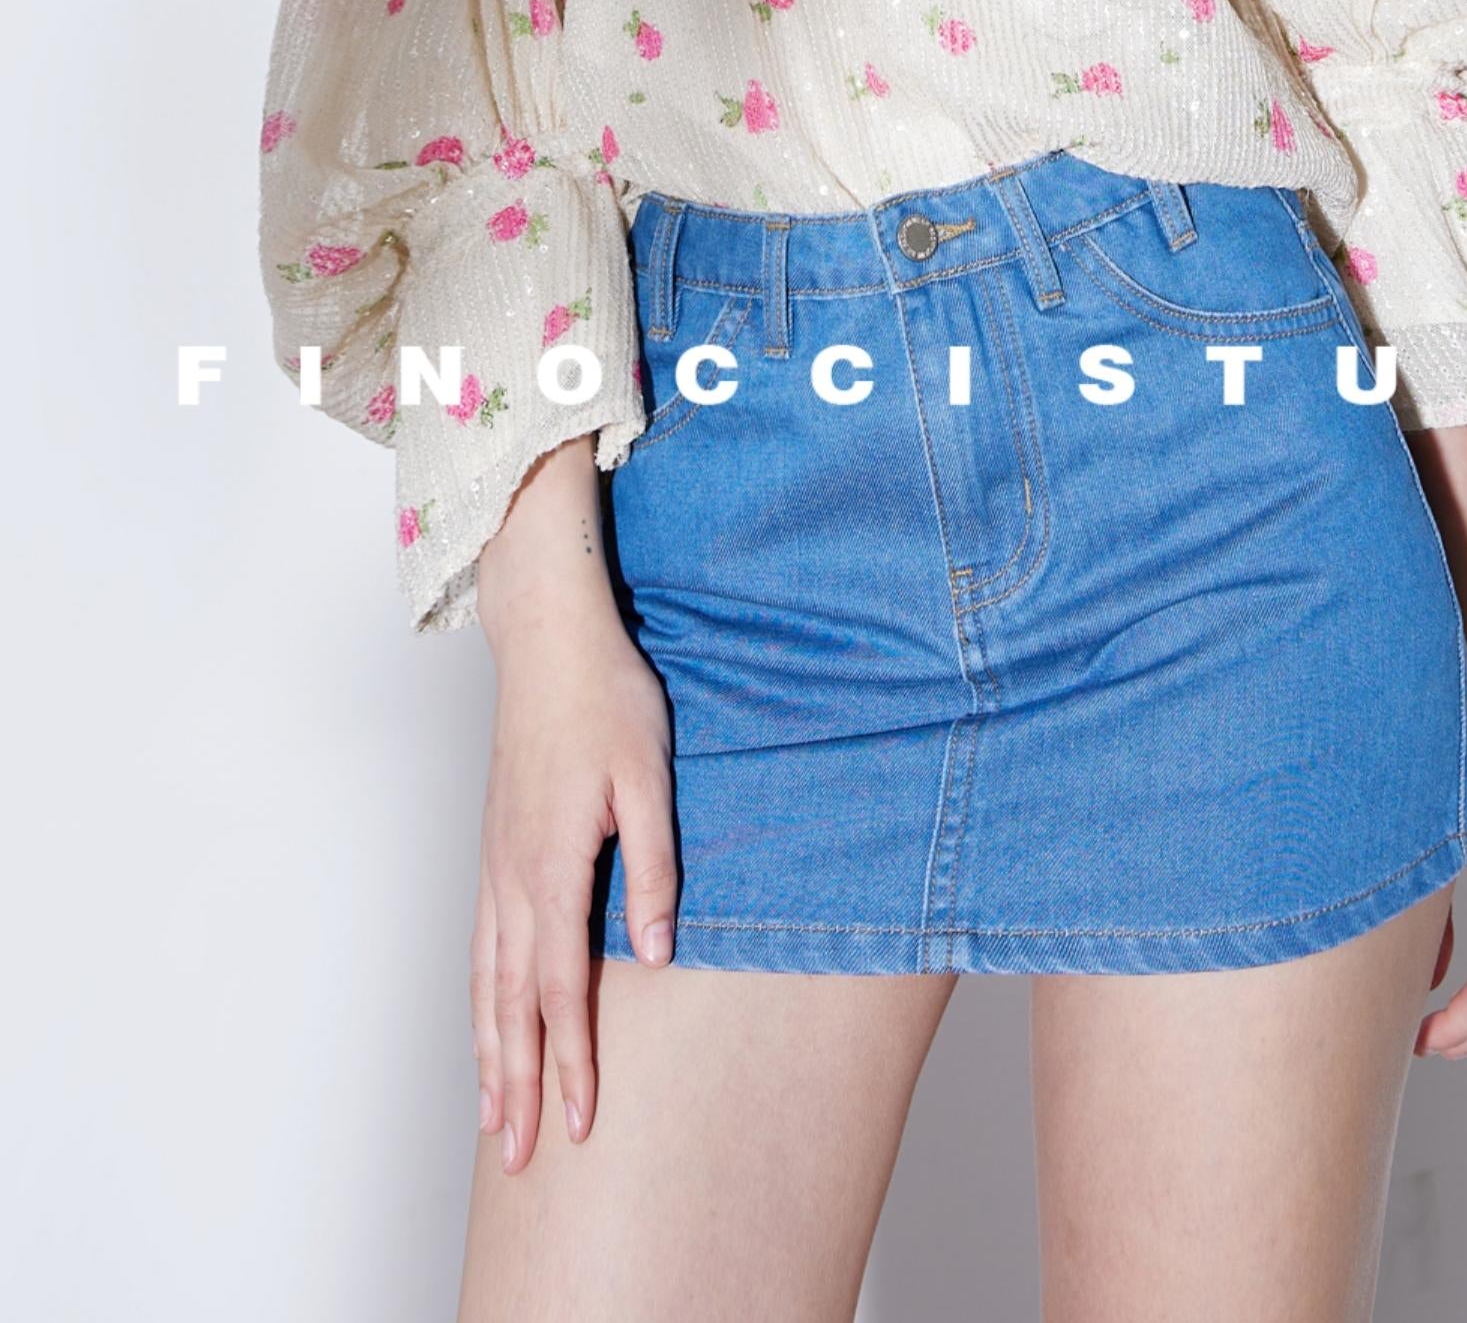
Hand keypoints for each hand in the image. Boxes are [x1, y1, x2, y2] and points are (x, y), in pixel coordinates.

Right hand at [471, 610, 680, 1170]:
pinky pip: (479, 947)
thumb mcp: (649, 778)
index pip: (560, 989)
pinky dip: (479, 1002)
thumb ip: (651, 868)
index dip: (572, 1062)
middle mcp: (511, 878)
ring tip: (495, 1119)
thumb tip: (655, 952)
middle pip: (509, 1005)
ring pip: (484, 983)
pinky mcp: (494, 850)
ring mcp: (495, 866)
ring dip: (489, 1055)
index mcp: (552, 866)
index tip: (581, 1124)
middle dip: (519, 1085)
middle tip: (523, 1157)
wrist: (549, 640)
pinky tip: (484, 1026)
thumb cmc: (606, 700)